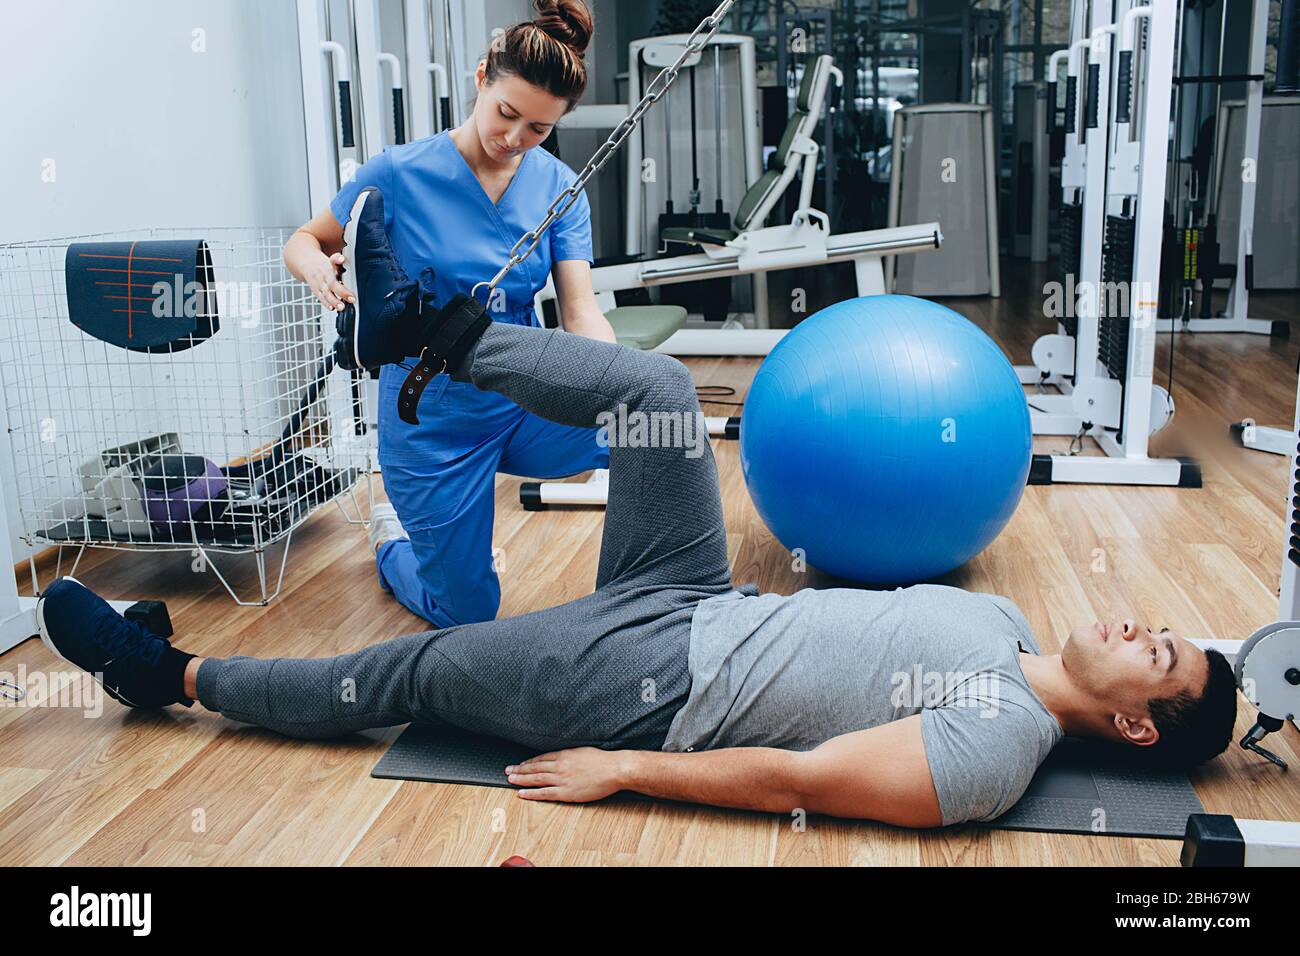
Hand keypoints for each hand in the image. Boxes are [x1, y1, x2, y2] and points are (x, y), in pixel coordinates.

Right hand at [302, 250, 353, 311]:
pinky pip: (321, 298)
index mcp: (326, 269)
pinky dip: (326, 304)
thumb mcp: (329, 259)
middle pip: (331, 285)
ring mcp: (318, 285)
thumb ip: (337, 259)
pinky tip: (332, 308)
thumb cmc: (321, 264)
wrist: (305, 265)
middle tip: (351, 299)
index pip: (334, 275)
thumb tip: (342, 259)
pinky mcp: (316, 291)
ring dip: (334, 301)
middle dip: (342, 292)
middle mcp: (322, 277)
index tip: (350, 286)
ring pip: (325, 294)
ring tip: (341, 307)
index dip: (341, 278)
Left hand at [505, 747, 627, 803]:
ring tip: (510, 780)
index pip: (541, 758)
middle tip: (508, 770)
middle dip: (520, 769)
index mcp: (564, 754)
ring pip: (536, 779)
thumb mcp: (583, 751)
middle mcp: (559, 766)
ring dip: (521, 779)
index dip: (529, 762)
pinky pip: (544, 793)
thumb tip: (564, 755)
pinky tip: (521, 793)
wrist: (613, 769)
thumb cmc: (603, 760)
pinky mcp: (566, 792)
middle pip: (535, 768)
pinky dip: (531, 793)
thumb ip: (571, 754)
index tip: (521, 764)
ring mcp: (561, 779)